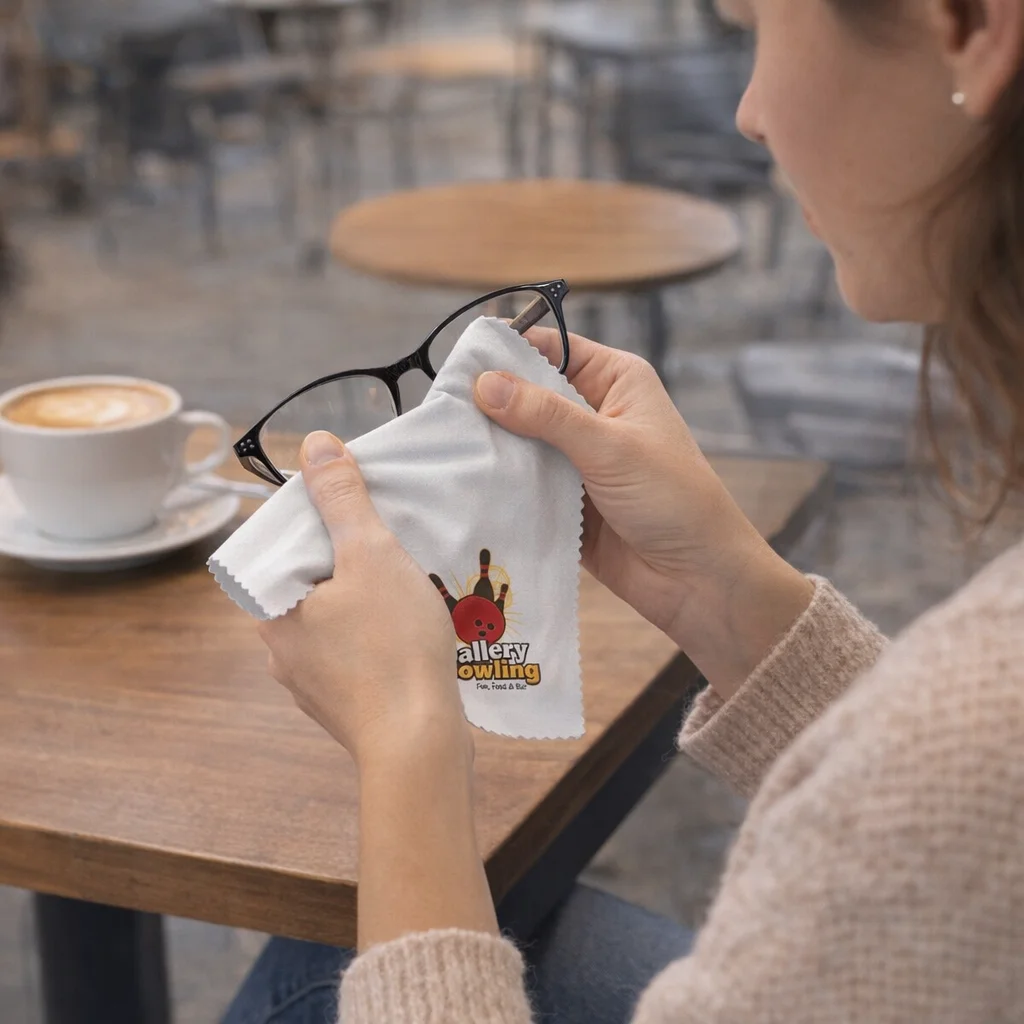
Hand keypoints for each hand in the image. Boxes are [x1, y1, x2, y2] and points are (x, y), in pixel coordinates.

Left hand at [258, 431, 467, 767]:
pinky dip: (378, 635)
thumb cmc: (393, 649)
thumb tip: (315, 444)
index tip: (360, 513)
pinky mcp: (345, 704)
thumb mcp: (371, 555)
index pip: (281, 545)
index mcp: (270, 612)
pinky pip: (356, 652)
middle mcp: (280, 651)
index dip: (320, 521)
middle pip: (310, 581)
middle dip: (349, 560)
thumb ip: (342, 499)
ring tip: (410, 585)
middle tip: (393, 544)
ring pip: (335, 618)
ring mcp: (312, 683)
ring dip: (367, 599)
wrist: (421, 747)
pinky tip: (412, 630)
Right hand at [474, 331, 813, 697]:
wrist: (697, 578)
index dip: (509, 351)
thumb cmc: (672, 499)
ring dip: (492, 445)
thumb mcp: (609, 446)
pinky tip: (466, 482)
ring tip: (444, 445)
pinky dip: (501, 483)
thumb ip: (546, 415)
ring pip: (521, 441)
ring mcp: (576, 459)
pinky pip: (523, 483)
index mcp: (615, 381)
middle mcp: (593, 414)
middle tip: (441, 409)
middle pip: (528, 394)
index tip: (462, 363)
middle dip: (490, 402)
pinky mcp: (563, 500)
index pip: (551, 348)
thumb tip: (484, 383)